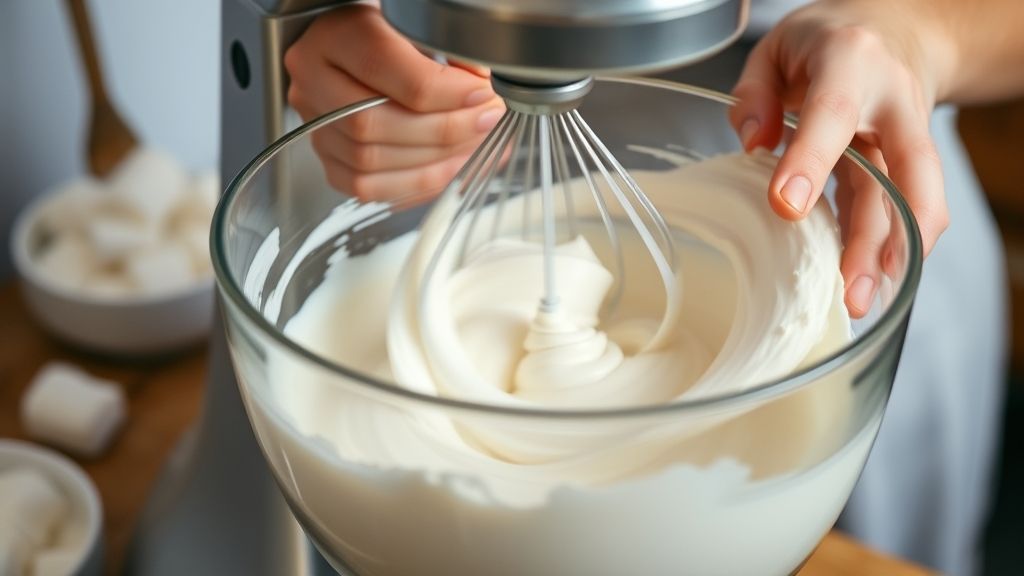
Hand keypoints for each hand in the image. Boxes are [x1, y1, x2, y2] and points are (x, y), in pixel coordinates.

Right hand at [284, 5, 504, 201]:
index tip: (482, 93)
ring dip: (433, 160)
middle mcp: (313, 78)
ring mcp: (315, 121)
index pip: (385, 68)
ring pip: (369, 160)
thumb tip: (483, 91)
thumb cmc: (396, 34)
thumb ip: (448, 50)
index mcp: (334, 34)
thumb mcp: (419, 26)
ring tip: (473, 142)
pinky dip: (414, 182)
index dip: (443, 90)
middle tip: (484, 120)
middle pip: (372, 121)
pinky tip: (448, 166)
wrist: (366, 51)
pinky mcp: (327, 156)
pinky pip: (366, 186)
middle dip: (442, 130)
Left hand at [729, 0, 953, 316]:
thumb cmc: (825, 40)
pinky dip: (888, 247)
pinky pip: (903, 208)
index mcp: (850, 61)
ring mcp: (907, 134)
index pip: (832, 115)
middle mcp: (891, 100)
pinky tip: (867, 281)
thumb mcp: (776, 47)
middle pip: (906, 170)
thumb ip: (755, 92)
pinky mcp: (907, 161)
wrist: (895, 28)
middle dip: (881, 233)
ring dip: (890, 255)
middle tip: (850, 284)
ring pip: (911, 200)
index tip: (785, 207)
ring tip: (860, 302)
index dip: (810, 162)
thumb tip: (754, 144)